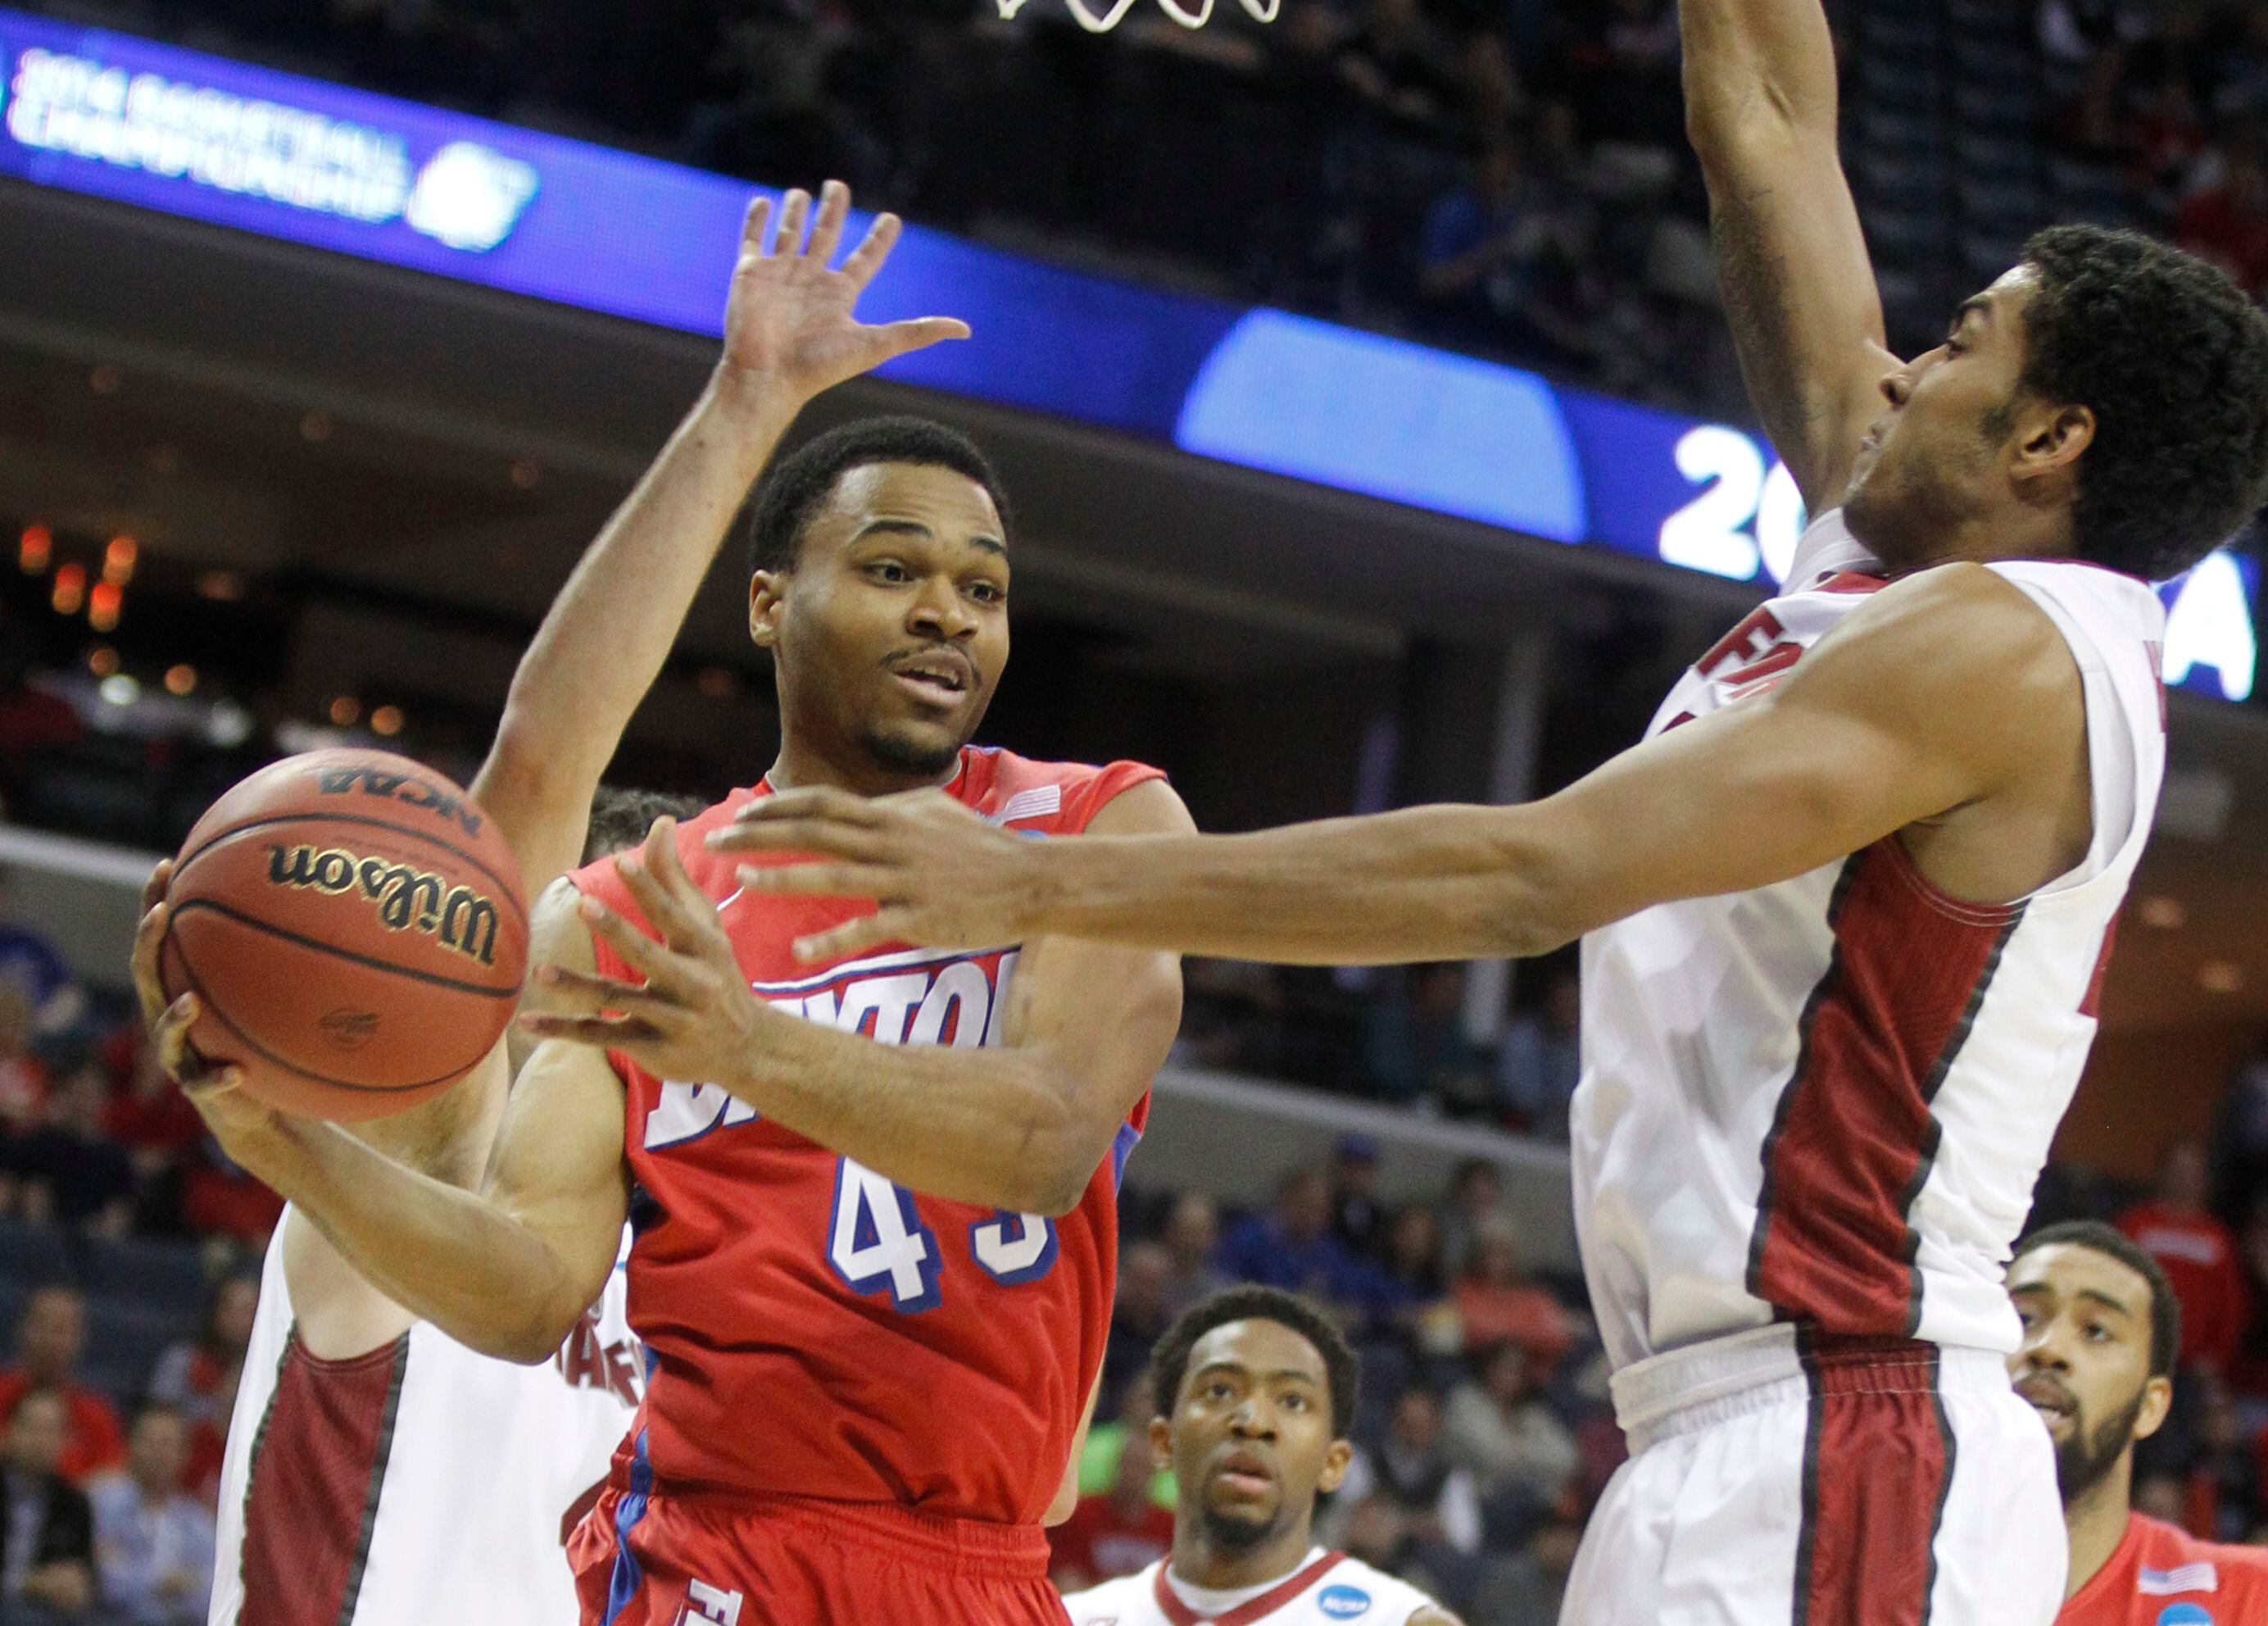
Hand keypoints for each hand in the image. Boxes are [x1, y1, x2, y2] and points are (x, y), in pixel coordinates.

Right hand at [130, 862, 293, 1170]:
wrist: (257, 1104)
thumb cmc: (262, 1035)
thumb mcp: (269, 993)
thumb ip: (280, 957)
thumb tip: (323, 901)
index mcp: (180, 987)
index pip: (160, 939)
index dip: (155, 903)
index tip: (166, 866)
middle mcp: (169, 1016)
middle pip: (147, 975)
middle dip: (149, 943)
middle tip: (161, 914)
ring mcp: (180, 1054)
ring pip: (165, 1033)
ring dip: (175, 1017)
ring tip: (190, 1003)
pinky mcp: (199, 1089)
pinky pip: (205, 1083)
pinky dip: (219, 1076)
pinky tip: (237, 1072)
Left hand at [519, 820, 778, 1086]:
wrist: (746, 1047)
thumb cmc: (717, 974)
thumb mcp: (704, 929)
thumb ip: (675, 879)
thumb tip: (660, 822)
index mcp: (705, 948)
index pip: (674, 915)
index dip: (650, 889)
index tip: (622, 860)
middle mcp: (692, 983)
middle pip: (649, 956)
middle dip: (618, 931)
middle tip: (583, 904)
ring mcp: (671, 1019)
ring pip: (618, 998)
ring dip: (578, 985)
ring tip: (539, 970)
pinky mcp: (650, 1047)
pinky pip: (600, 1035)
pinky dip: (563, 1029)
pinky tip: (528, 1022)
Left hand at [705, 787, 1038, 962]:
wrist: (1032, 880)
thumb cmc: (983, 848)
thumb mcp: (937, 813)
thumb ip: (896, 808)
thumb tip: (863, 804)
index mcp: (892, 816)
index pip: (822, 804)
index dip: (779, 808)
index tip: (743, 815)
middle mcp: (892, 842)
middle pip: (814, 832)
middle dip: (761, 835)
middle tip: (716, 840)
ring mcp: (905, 880)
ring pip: (832, 875)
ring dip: (782, 878)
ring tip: (740, 883)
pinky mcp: (920, 918)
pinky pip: (867, 930)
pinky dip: (831, 941)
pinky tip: (797, 953)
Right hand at [711, 180, 969, 411]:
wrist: (767, 377)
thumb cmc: (819, 366)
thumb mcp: (876, 344)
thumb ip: (918, 332)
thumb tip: (966, 331)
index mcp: (839, 294)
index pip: (864, 259)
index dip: (878, 240)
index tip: (892, 219)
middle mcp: (811, 281)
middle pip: (826, 236)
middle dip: (833, 210)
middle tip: (839, 186)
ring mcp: (779, 275)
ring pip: (790, 233)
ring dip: (795, 212)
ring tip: (802, 193)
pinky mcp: (749, 273)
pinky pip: (753, 239)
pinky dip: (756, 219)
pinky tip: (763, 201)